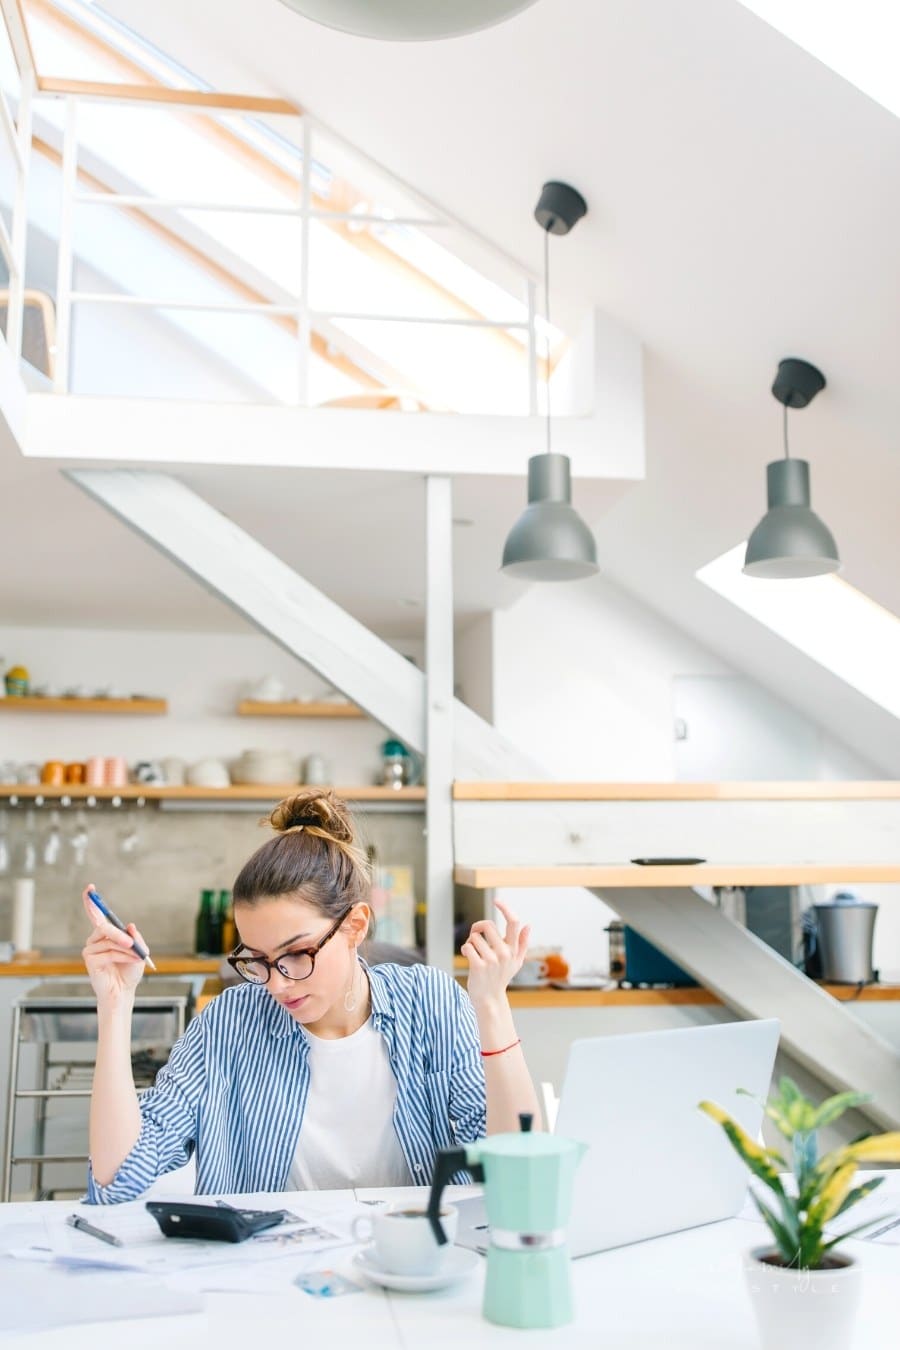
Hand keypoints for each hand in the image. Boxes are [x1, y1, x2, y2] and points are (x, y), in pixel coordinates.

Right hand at [81, 884, 146, 1004]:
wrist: (124, 991)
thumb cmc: (130, 971)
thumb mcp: (139, 950)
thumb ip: (135, 937)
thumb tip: (129, 925)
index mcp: (105, 935)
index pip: (96, 915)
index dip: (92, 902)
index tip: (90, 888)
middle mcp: (95, 940)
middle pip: (104, 927)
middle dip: (119, 935)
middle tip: (132, 943)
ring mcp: (90, 950)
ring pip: (109, 941)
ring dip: (126, 949)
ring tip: (135, 957)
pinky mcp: (90, 961)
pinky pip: (108, 953)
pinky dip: (121, 956)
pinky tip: (127, 962)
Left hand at [461, 899, 528, 1007]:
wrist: (489, 999)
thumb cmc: (501, 977)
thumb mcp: (516, 961)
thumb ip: (522, 943)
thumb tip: (528, 925)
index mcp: (513, 949)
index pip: (513, 922)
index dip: (505, 908)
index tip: (497, 901)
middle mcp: (504, 953)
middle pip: (487, 925)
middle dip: (477, 928)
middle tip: (476, 936)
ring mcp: (492, 960)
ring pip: (474, 937)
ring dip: (470, 943)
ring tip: (474, 953)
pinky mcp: (478, 966)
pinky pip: (468, 947)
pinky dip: (466, 950)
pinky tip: (469, 957)